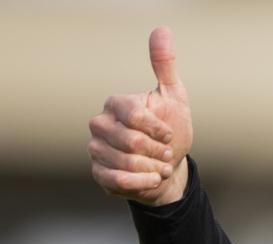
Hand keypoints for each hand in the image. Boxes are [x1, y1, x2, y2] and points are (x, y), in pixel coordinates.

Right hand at [88, 26, 192, 205]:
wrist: (169, 166)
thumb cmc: (171, 129)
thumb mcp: (174, 97)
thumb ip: (165, 66)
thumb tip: (162, 30)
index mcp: (116, 104)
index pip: (134, 115)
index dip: (158, 128)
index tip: (170, 133)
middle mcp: (100, 124)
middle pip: (130, 141)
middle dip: (158, 150)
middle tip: (167, 152)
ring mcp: (97, 149)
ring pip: (125, 162)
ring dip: (153, 167)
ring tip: (161, 165)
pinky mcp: (100, 173)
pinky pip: (119, 181)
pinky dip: (144, 182)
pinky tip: (154, 178)